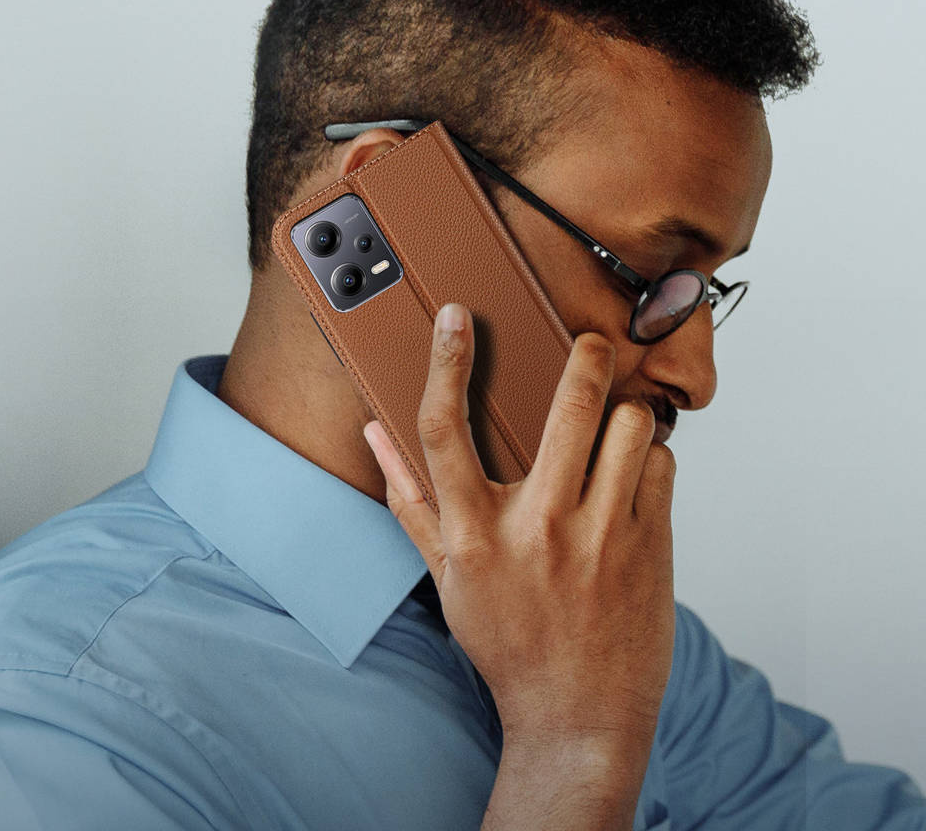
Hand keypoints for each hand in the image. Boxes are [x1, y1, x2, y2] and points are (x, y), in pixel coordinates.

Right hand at [363, 302, 675, 749]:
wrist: (579, 719)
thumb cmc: (506, 642)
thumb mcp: (446, 577)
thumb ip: (409, 500)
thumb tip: (375, 434)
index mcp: (473, 532)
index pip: (444, 429)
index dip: (445, 363)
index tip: (454, 316)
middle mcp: (536, 527)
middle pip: (568, 406)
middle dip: (585, 357)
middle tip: (589, 343)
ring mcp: (600, 537)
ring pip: (630, 426)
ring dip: (624, 416)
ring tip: (614, 432)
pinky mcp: (651, 547)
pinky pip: (662, 464)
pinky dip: (651, 460)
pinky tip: (633, 483)